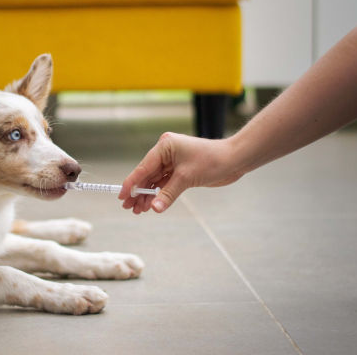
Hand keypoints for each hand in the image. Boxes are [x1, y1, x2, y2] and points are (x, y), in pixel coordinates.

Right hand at [118, 132, 242, 213]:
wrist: (235, 160)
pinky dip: (158, 194)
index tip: (122, 196)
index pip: (143, 167)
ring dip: (147, 195)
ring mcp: (173, 161)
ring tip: (138, 210)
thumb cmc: (213, 161)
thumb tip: (154, 208)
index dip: (131, 183)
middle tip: (128, 207)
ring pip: (155, 181)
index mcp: (165, 146)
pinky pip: (164, 183)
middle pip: (147, 175)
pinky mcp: (180, 170)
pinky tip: (151, 204)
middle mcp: (166, 152)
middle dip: (138, 192)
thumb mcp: (186, 178)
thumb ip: (168, 194)